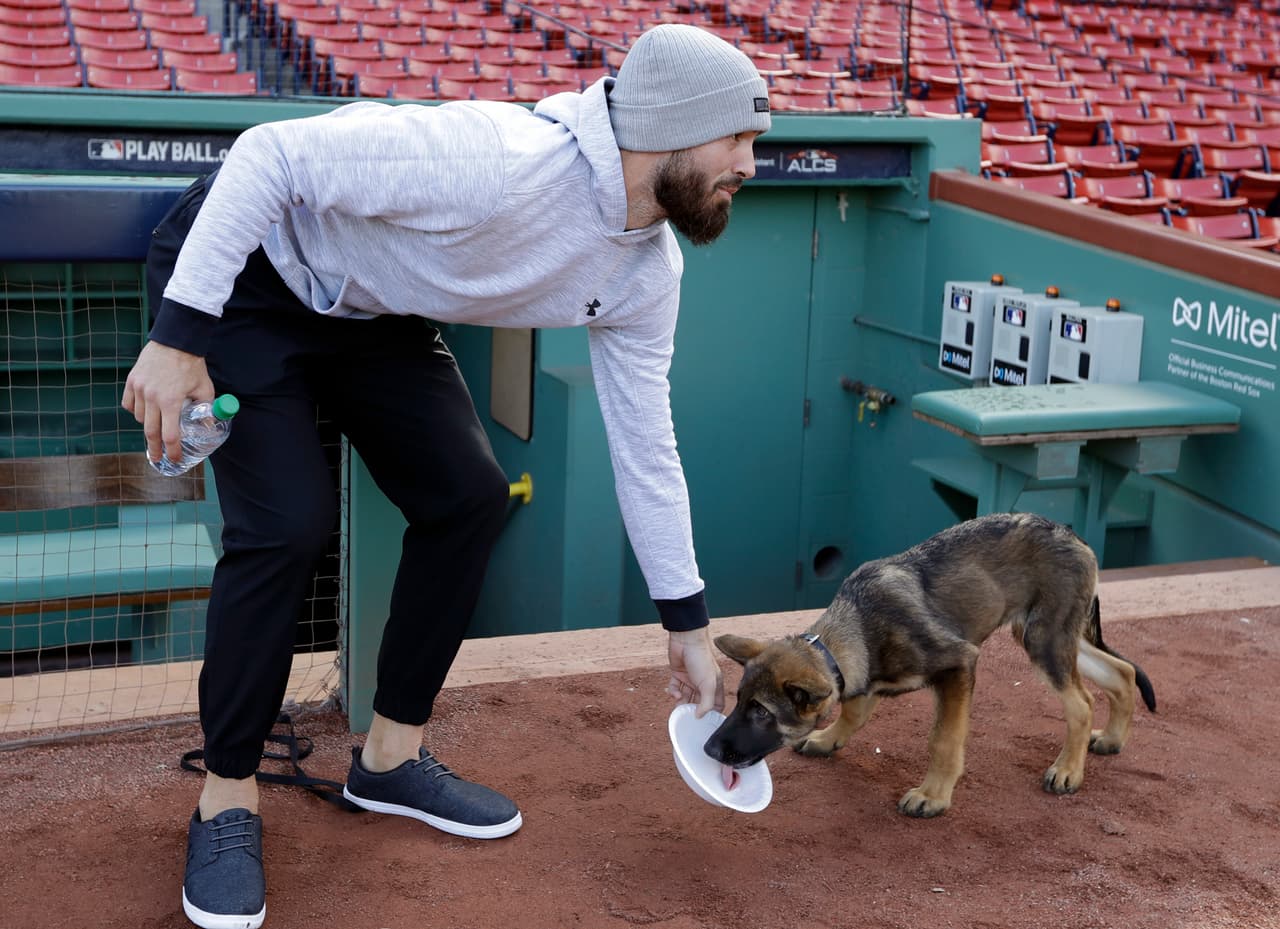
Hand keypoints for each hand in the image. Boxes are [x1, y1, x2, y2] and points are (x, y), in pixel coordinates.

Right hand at [121, 341, 213, 463]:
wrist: (175, 341)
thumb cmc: (192, 365)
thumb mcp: (205, 389)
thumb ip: (205, 410)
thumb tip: (208, 427)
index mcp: (171, 401)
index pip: (170, 435)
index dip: (172, 451)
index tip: (173, 459)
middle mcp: (152, 397)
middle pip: (150, 432)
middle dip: (155, 448)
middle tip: (158, 457)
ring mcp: (139, 388)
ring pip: (139, 417)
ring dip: (148, 423)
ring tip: (158, 422)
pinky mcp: (131, 381)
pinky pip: (128, 404)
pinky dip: (136, 410)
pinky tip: (145, 409)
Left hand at [666, 627, 723, 717]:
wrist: (686, 640)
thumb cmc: (701, 659)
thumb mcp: (708, 683)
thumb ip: (706, 703)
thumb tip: (699, 717)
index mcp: (714, 685)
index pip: (716, 705)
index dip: (711, 714)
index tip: (705, 724)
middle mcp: (703, 683)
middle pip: (699, 702)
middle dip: (693, 710)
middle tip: (687, 720)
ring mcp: (690, 679)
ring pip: (686, 697)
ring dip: (681, 703)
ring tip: (678, 708)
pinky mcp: (678, 674)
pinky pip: (675, 687)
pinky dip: (674, 692)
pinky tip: (674, 693)